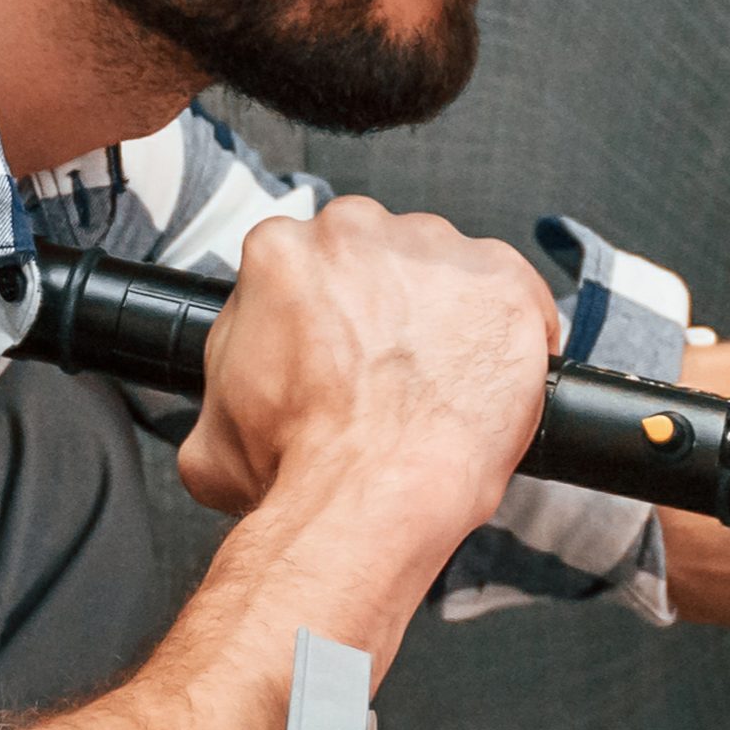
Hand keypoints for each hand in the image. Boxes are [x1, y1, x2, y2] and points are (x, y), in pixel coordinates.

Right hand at [178, 196, 556, 558]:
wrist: (367, 497)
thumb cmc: (300, 467)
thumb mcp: (212, 436)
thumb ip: (221, 395)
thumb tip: (224, 408)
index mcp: (282, 253)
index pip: (314, 265)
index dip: (332, 314)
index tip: (344, 351)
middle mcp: (358, 232)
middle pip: (383, 257)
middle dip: (390, 307)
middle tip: (393, 374)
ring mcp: (436, 253)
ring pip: (449, 272)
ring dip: (449, 317)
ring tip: (442, 386)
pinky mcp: (502, 282)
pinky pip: (516, 296)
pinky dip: (512, 335)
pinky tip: (492, 384)